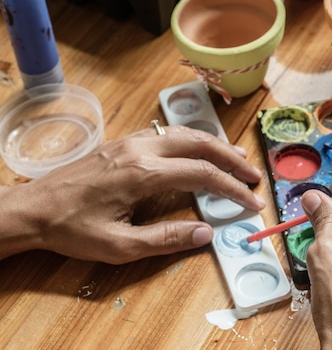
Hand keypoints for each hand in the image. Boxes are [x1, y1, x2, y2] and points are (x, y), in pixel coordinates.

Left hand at [0, 125, 265, 263]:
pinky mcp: (121, 143)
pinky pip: (166, 133)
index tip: (252, 202)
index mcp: (144, 174)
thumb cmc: (72, 229)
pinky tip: (196, 150)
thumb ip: (165, 240)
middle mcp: (141, 150)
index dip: (233, 188)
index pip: (203, 174)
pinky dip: (192, 140)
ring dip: (214, 145)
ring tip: (235, 158)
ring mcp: (130, 142)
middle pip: (199, 144)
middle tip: (253, 175)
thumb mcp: (118, 245)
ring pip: (183, 133)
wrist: (31, 208)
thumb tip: (206, 235)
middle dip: (231, 159)